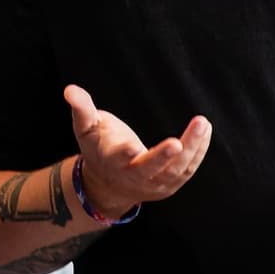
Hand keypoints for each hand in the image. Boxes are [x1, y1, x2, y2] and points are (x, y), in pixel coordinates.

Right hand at [63, 83, 211, 218]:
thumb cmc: (99, 148)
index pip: (117, 158)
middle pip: (149, 169)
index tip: (130, 146)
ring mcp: (154, 183)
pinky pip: (187, 169)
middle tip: (177, 143)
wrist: (109, 184)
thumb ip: (81, 109)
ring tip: (202, 124)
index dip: (123, 153)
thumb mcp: (86, 128)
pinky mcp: (170, 184)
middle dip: (163, 157)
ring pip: (175, 170)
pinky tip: (204, 131)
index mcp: (111, 160)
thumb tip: (69, 89)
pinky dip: (198, 151)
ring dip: (191, 148)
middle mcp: (133, 175)